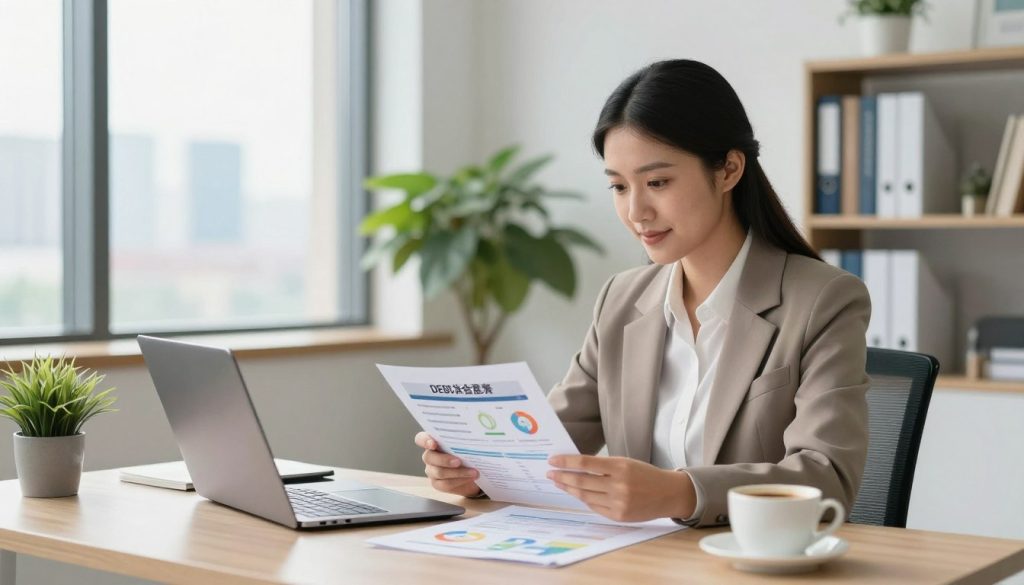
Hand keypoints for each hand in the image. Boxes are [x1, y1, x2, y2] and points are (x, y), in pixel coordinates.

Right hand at [414, 432, 481, 497]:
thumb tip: (475, 436)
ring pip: (439, 472)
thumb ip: (465, 439)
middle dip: (444, 459)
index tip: (434, 444)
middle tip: (459, 461)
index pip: (421, 439)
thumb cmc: (469, 452)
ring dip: (458, 472)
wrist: (474, 470)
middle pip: (429, 457)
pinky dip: (460, 480)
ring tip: (474, 472)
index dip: (425, 441)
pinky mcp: (437, 484)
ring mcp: (432, 471)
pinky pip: (445, 484)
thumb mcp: (468, 443)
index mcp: (433, 441)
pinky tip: (470, 478)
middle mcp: (429, 456)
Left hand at [547, 455, 695, 522]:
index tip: (553, 460)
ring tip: (559, 483)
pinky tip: (576, 494)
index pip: (585, 463)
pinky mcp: (619, 516)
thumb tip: (575, 466)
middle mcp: (618, 485)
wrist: (668, 493)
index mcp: (620, 467)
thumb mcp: (626, 463)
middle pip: (581, 481)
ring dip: (569, 489)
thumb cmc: (645, 475)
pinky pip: (594, 507)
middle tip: (550, 473)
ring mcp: (618, 502)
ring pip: (585, 495)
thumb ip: (603, 466)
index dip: (566, 462)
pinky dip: (584, 499)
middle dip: (562, 477)